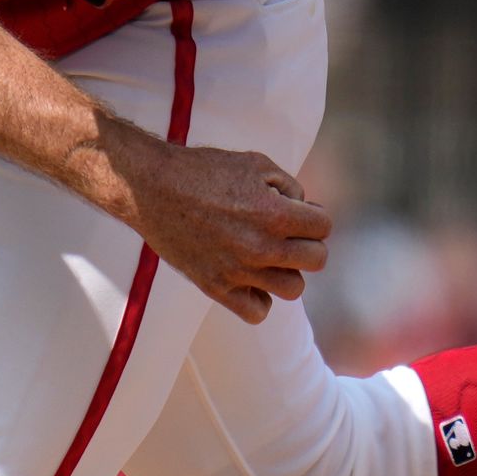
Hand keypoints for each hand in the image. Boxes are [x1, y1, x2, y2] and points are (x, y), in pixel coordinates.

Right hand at [108, 126, 329, 321]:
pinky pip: (257, 312)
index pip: (324, 226)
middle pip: (317, 259)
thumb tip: (304, 210)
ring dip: (287, 271)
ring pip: (293, 288)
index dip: (314, 216)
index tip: (297, 212)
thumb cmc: (204, 170)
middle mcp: (261, 247)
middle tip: (286, 232)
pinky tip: (250, 279)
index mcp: (275, 214)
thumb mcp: (255, 163)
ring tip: (269, 256)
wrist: (152, 188)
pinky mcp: (215, 288)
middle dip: (307, 242)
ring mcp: (238, 271)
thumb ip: (289, 187)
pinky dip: (260, 298)